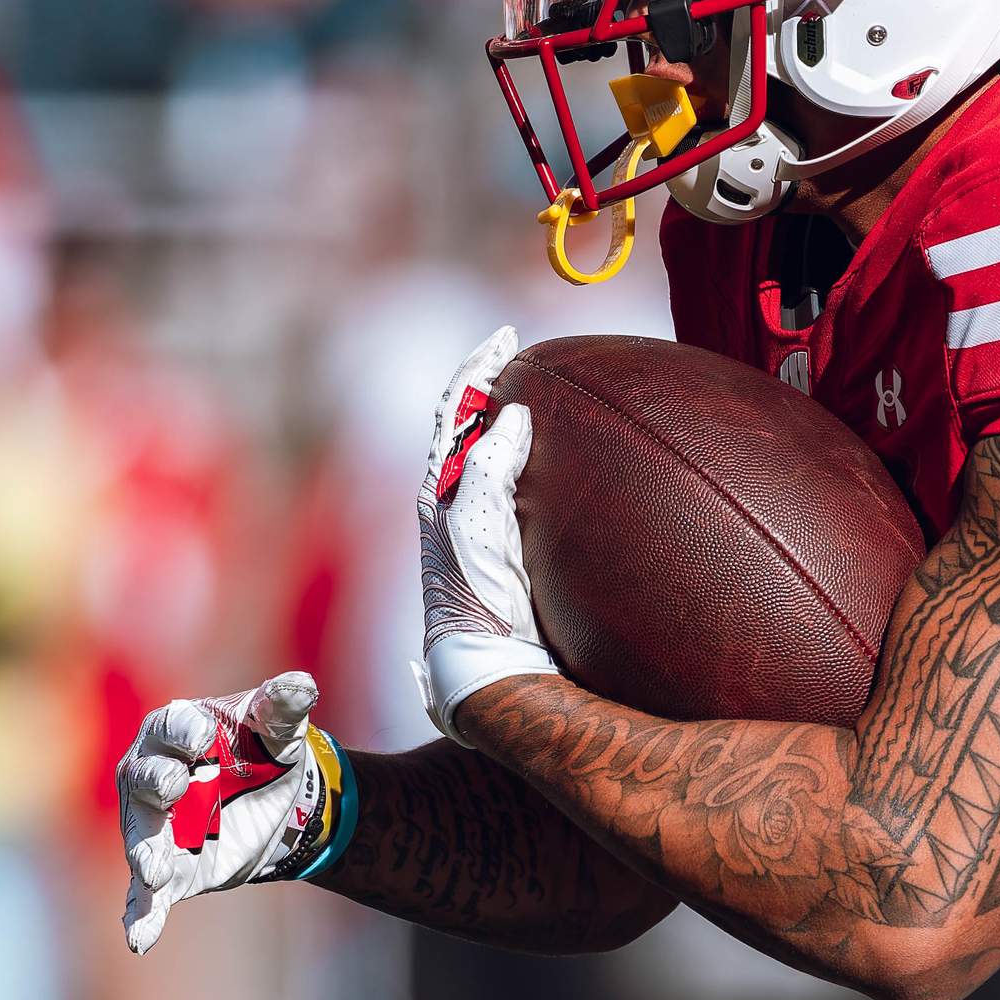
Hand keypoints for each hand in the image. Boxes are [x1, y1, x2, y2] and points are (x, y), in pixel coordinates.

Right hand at [118, 671, 348, 952]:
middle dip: (157, 783)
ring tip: (155, 871)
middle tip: (175, 786)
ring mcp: (158, 826)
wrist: (280, 799)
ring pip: (142, 838)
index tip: (201, 737)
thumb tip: (303, 685)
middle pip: (143, 779)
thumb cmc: (267, 749)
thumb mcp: (281, 726)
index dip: (183, 730)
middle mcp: (154, 776)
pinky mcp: (171, 868)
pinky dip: (143, 915)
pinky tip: (141, 938)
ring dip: (146, 853)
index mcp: (177, 731)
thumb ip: (285, 706)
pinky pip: (148, 894)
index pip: (169, 726)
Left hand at [417, 325, 559, 741]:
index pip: (452, 410)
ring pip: (493, 450)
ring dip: (510, 414)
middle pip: (470, 423)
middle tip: (521, 350)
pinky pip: (519, 482)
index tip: (506, 336)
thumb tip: (511, 412)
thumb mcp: (473, 524)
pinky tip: (559, 452)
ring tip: (541, 387)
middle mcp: (458, 498)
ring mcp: (484, 521)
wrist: (487, 663)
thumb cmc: (472, 597)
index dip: (476, 367)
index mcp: (439, 487)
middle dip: (492, 381)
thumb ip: (488, 465)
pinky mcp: (511, 543)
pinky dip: (533, 454)